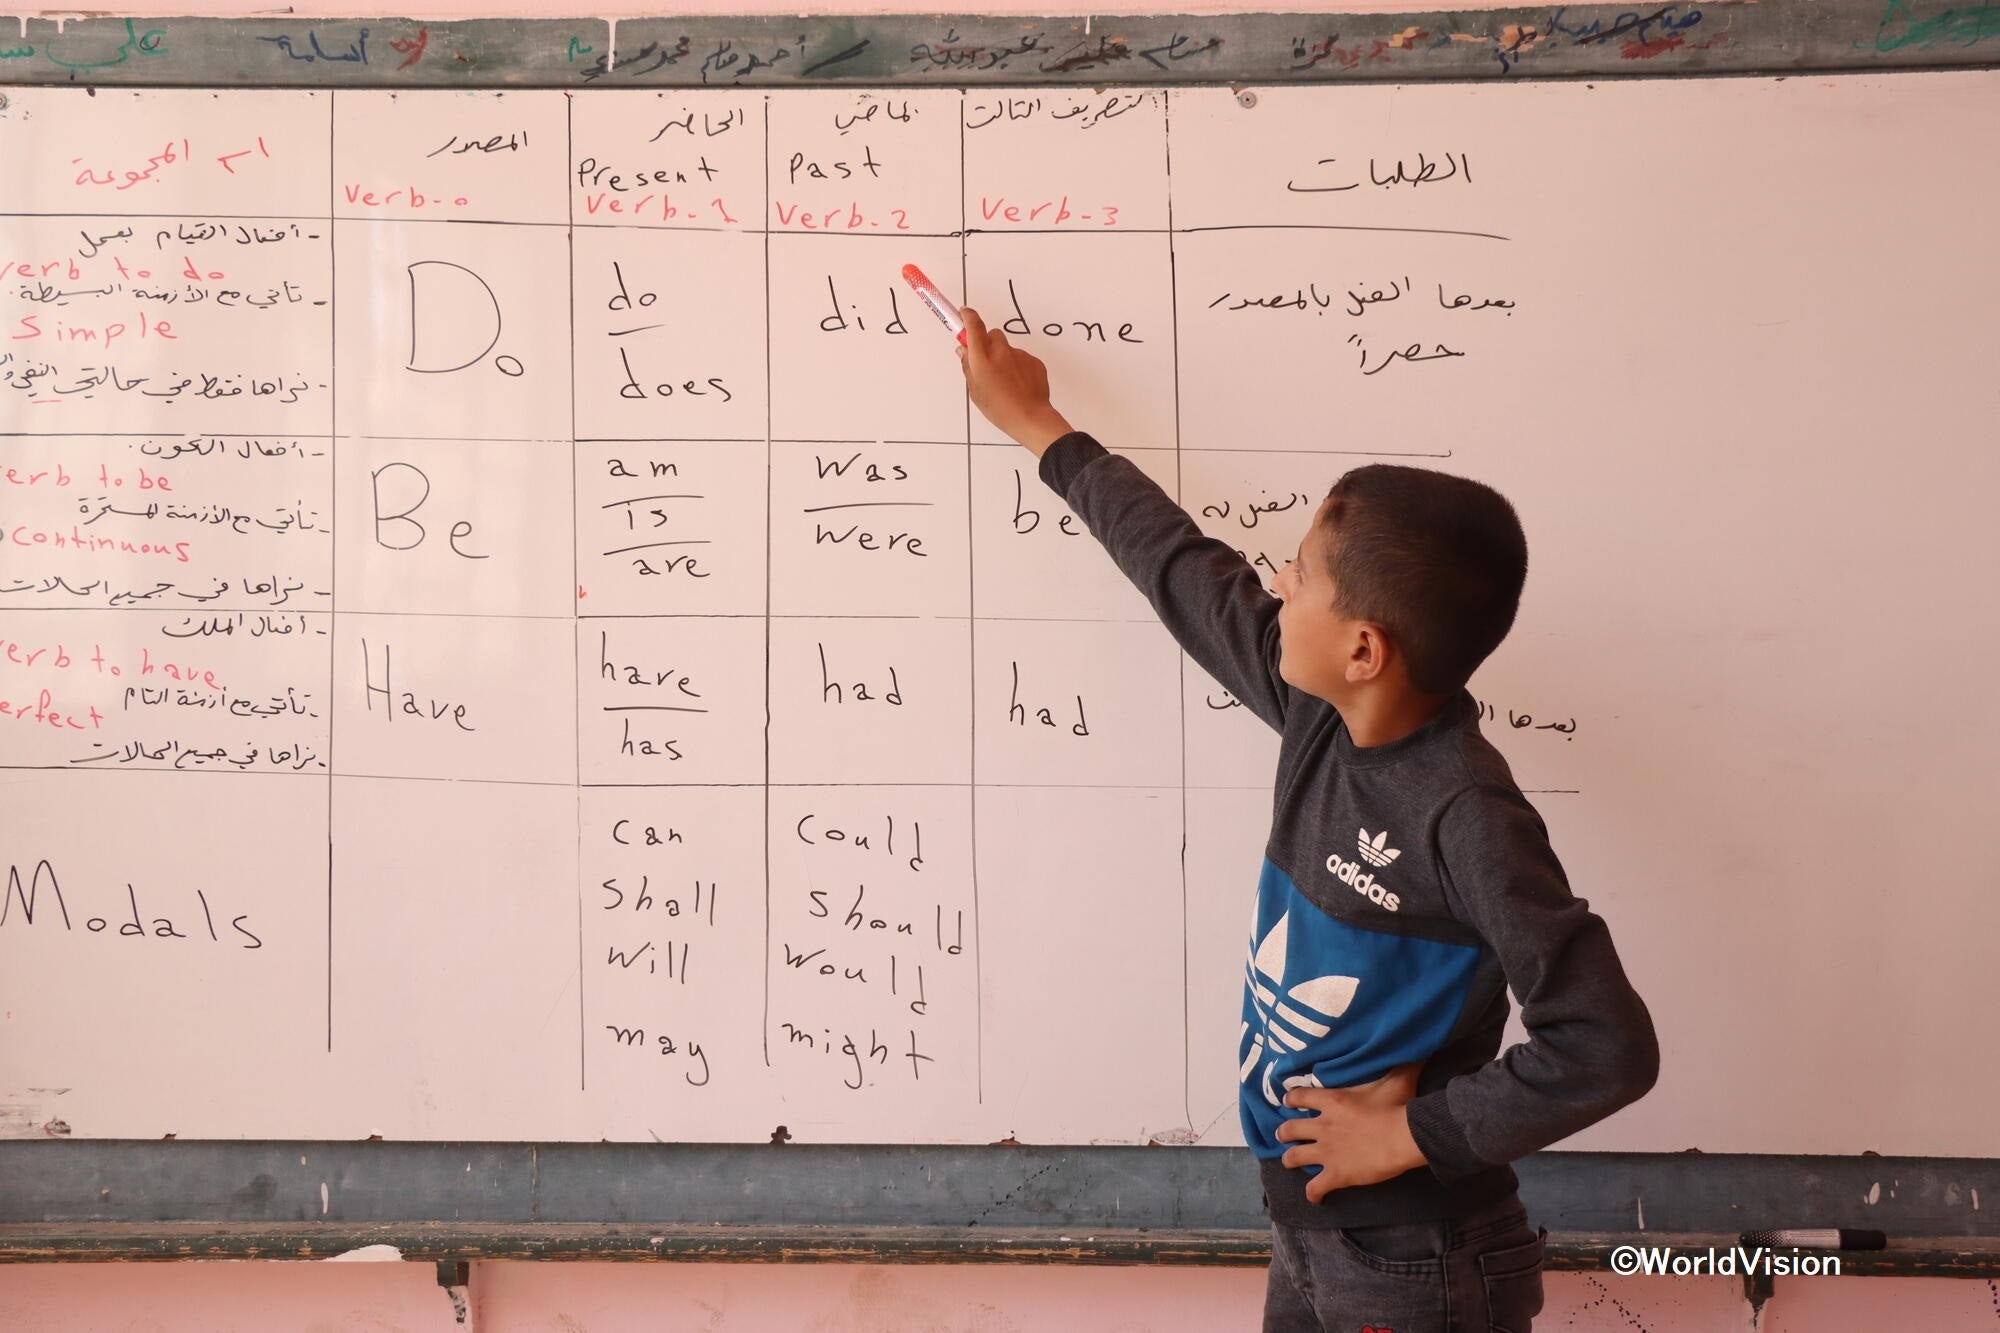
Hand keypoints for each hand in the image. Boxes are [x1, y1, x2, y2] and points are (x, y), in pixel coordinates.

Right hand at [957, 306, 1072, 456]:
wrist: (1030, 417)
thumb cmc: (1000, 409)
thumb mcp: (975, 391)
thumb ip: (968, 367)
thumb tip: (963, 351)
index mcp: (982, 358)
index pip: (974, 326)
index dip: (968, 316)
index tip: (964, 312)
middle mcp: (1001, 351)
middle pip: (992, 335)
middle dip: (987, 343)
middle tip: (986, 363)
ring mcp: (1020, 355)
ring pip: (1008, 349)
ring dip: (1004, 359)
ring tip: (1005, 382)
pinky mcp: (1034, 361)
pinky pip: (1022, 359)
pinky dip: (1018, 368)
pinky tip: (1018, 385)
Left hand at [1274, 1061, 1428, 1203]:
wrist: (1402, 1137)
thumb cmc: (1398, 1107)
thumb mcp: (1396, 1078)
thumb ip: (1400, 1064)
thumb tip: (1416, 1048)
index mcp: (1331, 1101)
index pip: (1299, 1096)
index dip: (1291, 1099)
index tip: (1288, 1101)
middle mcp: (1322, 1126)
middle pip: (1290, 1129)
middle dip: (1284, 1132)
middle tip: (1283, 1134)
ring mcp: (1326, 1152)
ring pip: (1294, 1158)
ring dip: (1290, 1160)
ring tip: (1289, 1162)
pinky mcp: (1336, 1175)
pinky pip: (1315, 1188)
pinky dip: (1313, 1193)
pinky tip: (1315, 1196)